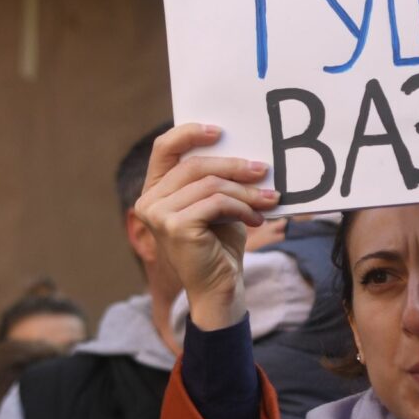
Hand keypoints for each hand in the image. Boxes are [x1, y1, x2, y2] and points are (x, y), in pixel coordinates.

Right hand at [132, 123, 272, 333]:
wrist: (219, 288)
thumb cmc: (219, 245)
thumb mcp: (217, 204)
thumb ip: (216, 179)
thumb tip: (244, 152)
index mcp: (155, 190)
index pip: (164, 148)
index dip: (189, 133)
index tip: (220, 130)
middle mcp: (149, 201)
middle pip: (195, 165)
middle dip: (234, 166)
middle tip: (264, 169)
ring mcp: (158, 214)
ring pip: (210, 184)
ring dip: (245, 191)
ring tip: (268, 199)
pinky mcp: (175, 226)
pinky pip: (216, 202)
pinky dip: (242, 208)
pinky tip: (257, 220)